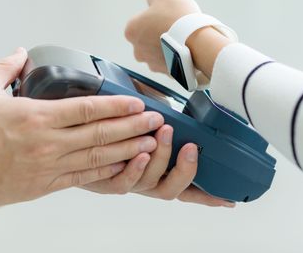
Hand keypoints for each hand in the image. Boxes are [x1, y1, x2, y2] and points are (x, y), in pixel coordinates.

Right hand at [0, 48, 163, 209]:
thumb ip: (5, 69)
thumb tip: (21, 53)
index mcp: (36, 117)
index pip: (87, 108)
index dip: (117, 105)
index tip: (138, 101)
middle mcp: (49, 143)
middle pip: (101, 133)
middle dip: (133, 126)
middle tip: (156, 120)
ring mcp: (49, 166)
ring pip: (98, 157)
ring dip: (128, 149)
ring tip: (151, 142)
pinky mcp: (46, 185)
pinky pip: (84, 177)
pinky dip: (107, 171)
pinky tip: (124, 165)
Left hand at [82, 125, 234, 207]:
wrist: (75, 138)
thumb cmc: (112, 130)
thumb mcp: (142, 120)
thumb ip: (161, 116)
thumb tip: (176, 103)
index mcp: (160, 171)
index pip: (187, 186)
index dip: (207, 195)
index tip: (228, 199)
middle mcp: (147, 180)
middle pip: (174, 189)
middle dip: (186, 169)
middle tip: (190, 147)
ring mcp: (129, 182)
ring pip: (152, 182)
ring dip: (162, 157)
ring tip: (163, 133)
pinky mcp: (107, 182)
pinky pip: (125, 182)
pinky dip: (135, 167)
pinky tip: (139, 152)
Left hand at [125, 0, 200, 73]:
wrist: (199, 42)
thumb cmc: (179, 18)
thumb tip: (152, 1)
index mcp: (131, 31)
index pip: (140, 20)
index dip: (155, 16)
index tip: (167, 15)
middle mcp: (138, 51)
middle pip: (148, 38)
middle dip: (159, 33)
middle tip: (176, 26)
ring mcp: (152, 64)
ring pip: (159, 52)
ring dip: (168, 46)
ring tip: (184, 38)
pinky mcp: (167, 73)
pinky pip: (171, 63)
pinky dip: (177, 57)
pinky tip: (188, 49)